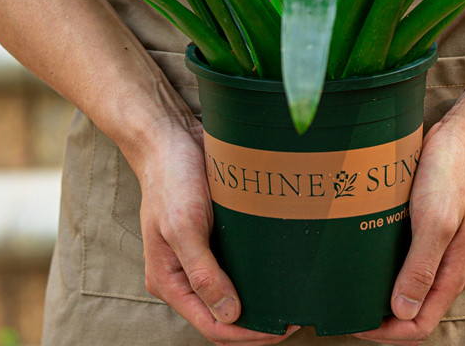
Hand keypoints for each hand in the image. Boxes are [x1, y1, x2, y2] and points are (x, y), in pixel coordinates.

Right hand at [136, 118, 299, 345]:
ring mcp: (200, 256)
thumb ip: (202, 272)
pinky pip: (238, 266)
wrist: (171, 137)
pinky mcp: (215, 236)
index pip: (211, 325)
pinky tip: (280, 271)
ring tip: (292, 300)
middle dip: (257, 324)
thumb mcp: (183, 226)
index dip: (246, 334)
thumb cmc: (171, 179)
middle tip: (294, 319)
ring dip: (260, 301)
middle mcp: (185, 274)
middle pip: (224, 315)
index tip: (280, 329)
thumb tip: (229, 314)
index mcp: (170, 280)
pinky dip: (258, 275)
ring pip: (233, 292)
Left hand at [354, 115, 464, 344]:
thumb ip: (422, 268)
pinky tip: (366, 255)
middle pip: (415, 309)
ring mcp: (443, 246)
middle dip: (382, 317)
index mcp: (456, 271)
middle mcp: (451, 265)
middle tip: (346, 307)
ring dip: (384, 292)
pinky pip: (410, 259)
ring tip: (351, 285)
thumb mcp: (436, 220)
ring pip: (412, 285)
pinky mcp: (433, 226)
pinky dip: (388, 266)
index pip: (420, 324)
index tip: (355, 323)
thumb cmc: (452, 173)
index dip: (387, 333)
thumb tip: (402, 312)